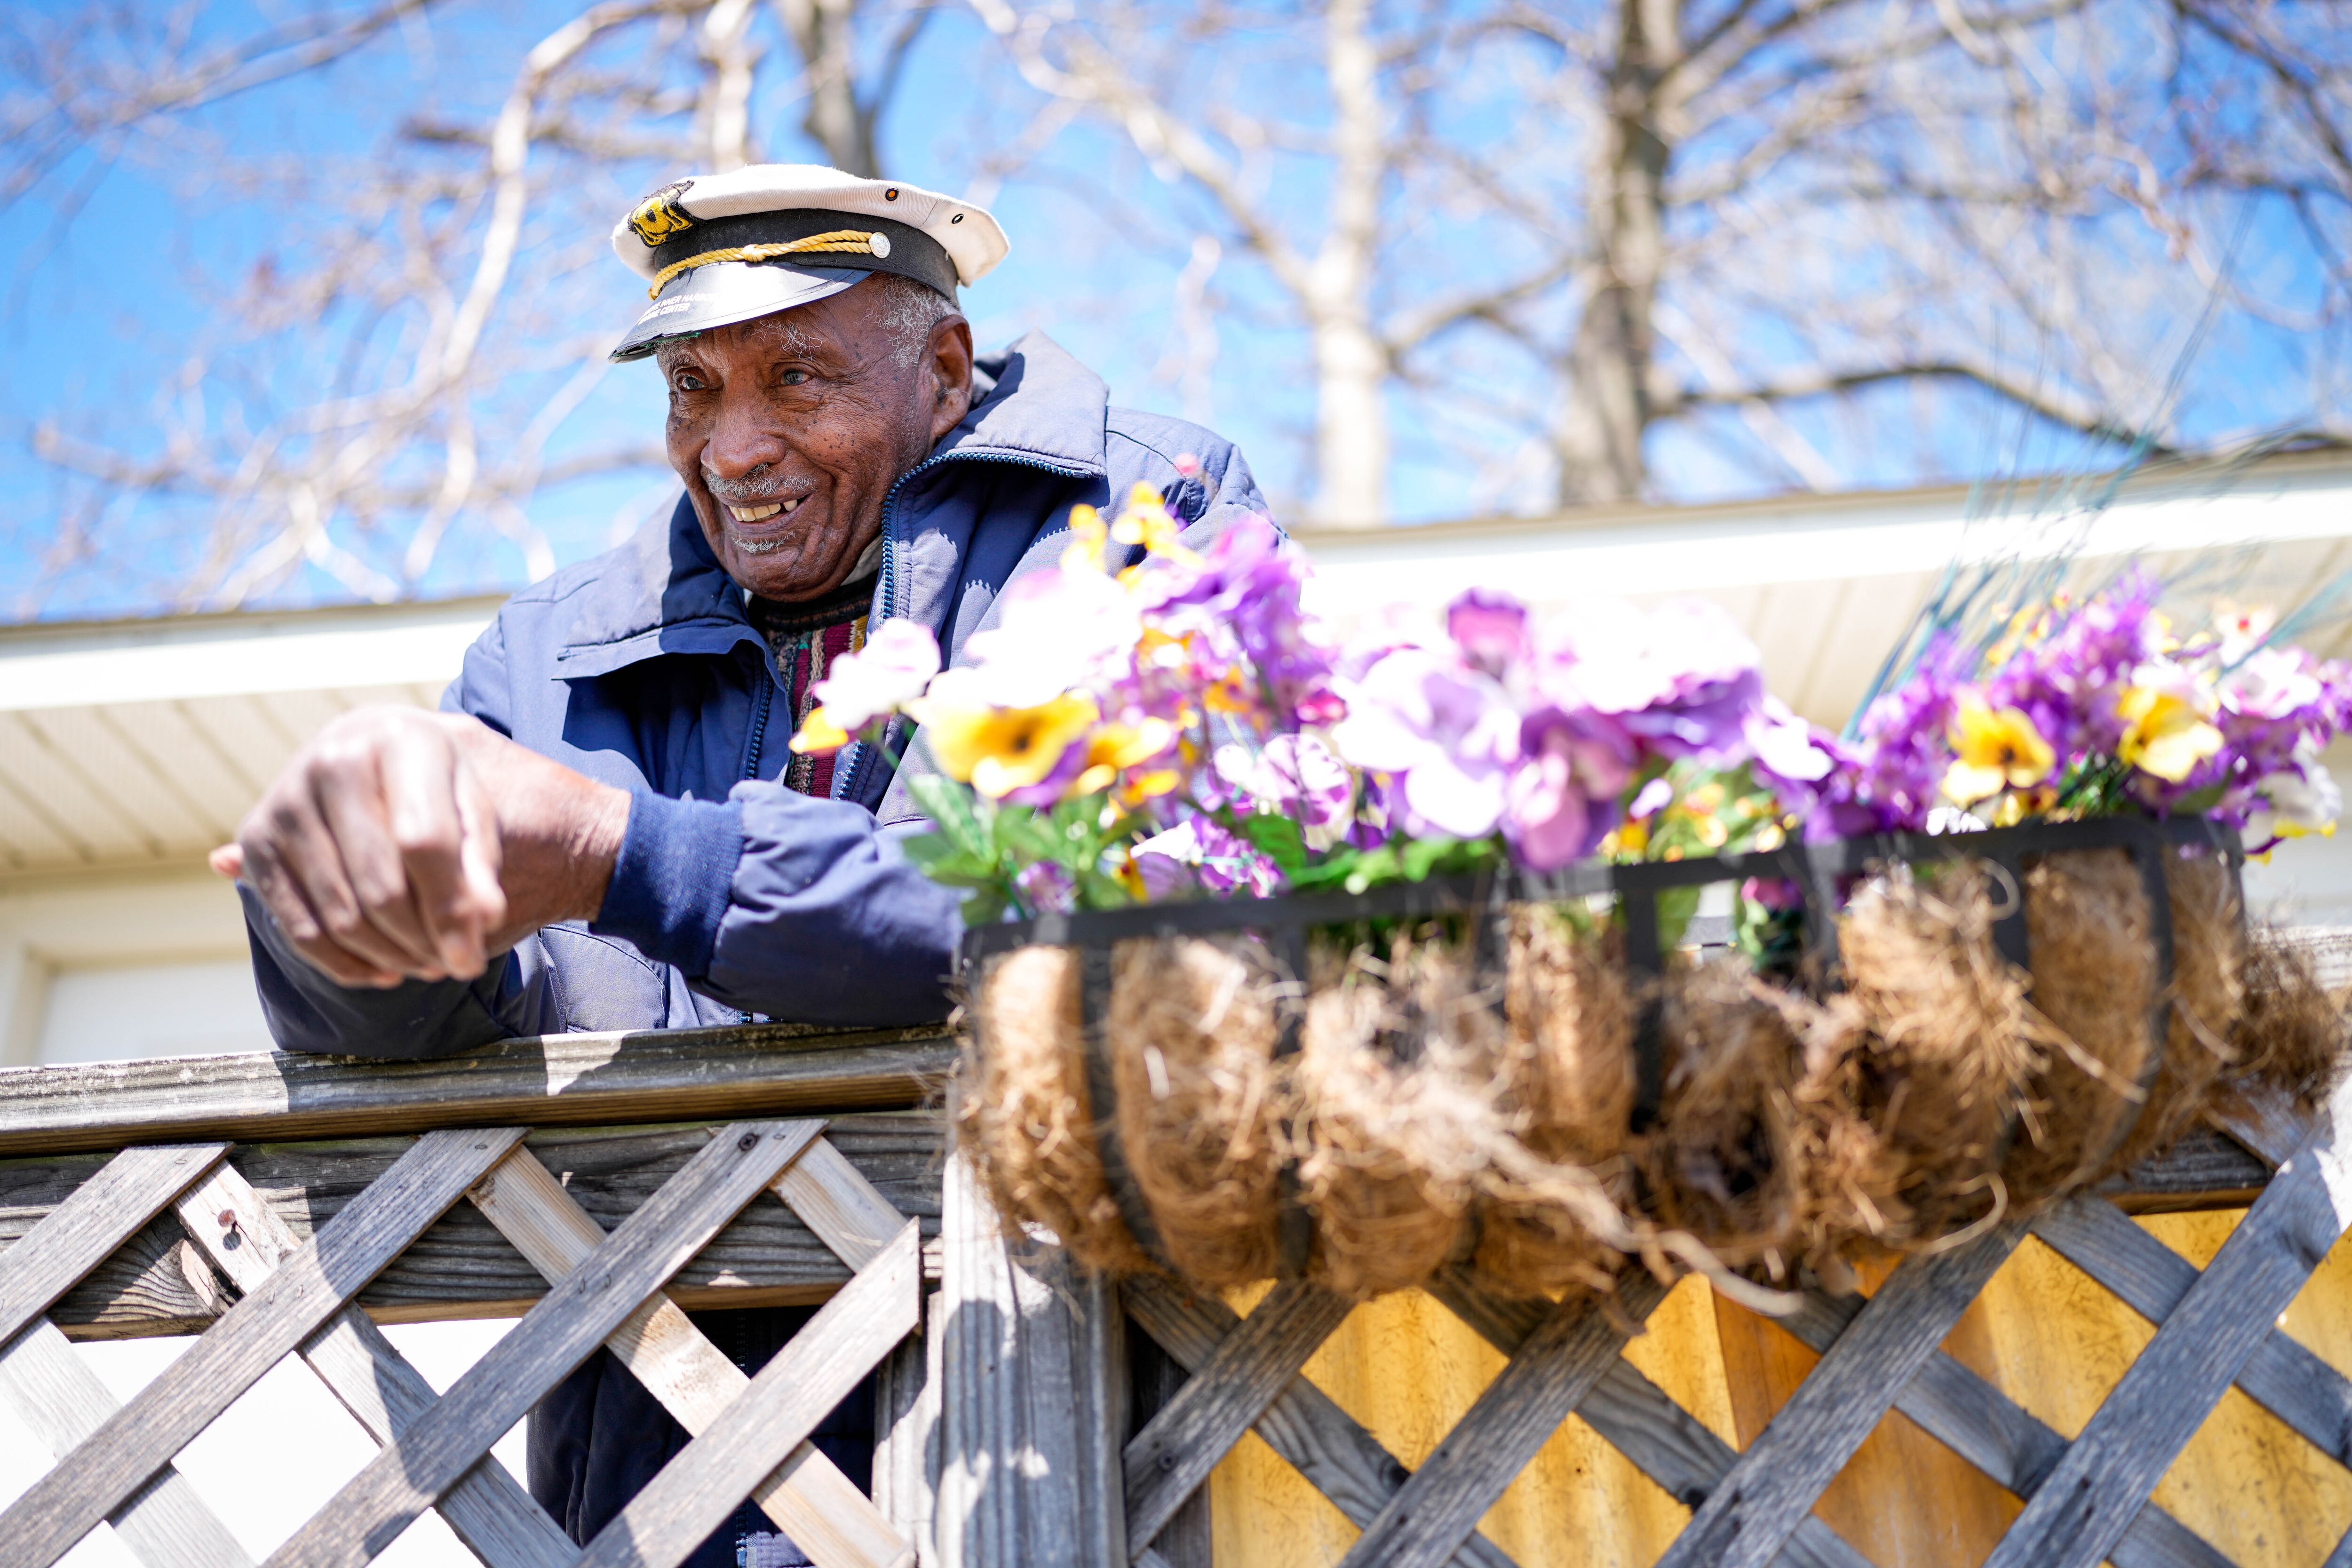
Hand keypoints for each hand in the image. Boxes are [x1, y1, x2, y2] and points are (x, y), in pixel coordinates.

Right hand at [211, 707, 630, 987]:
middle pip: (380, 888)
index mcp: (397, 742)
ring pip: (341, 918)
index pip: (424, 842)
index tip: (471, 962)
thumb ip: (480, 863)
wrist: (362, 748)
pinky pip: (301, 931)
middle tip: (452, 966)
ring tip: (427, 964)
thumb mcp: (470, 809)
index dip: (449, 910)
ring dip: (391, 957)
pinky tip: (386, 969)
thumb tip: (484, 922)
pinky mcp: (256, 841)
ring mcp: (285, 802)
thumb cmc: (431, 786)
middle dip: (421, 943)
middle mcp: (331, 763)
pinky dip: (347, 964)